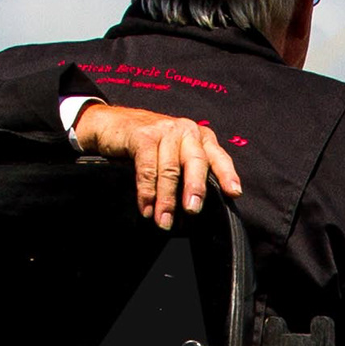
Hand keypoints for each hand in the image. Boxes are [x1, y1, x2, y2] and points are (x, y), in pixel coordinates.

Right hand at [71, 103, 242, 227]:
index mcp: (200, 137)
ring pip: (170, 169)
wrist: (111, 124)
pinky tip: (146, 208)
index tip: (234, 193)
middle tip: (192, 211)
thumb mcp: (175, 154)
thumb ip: (188, 173)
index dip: (227, 175)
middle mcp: (187, 131)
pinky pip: (147, 168)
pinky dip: (146, 192)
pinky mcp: (143, 135)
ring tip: (164, 222)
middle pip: (195, 162)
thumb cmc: (149, 146)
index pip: (218, 157)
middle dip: (195, 188)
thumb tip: (195, 210)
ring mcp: (165, 130)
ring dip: (166, 199)